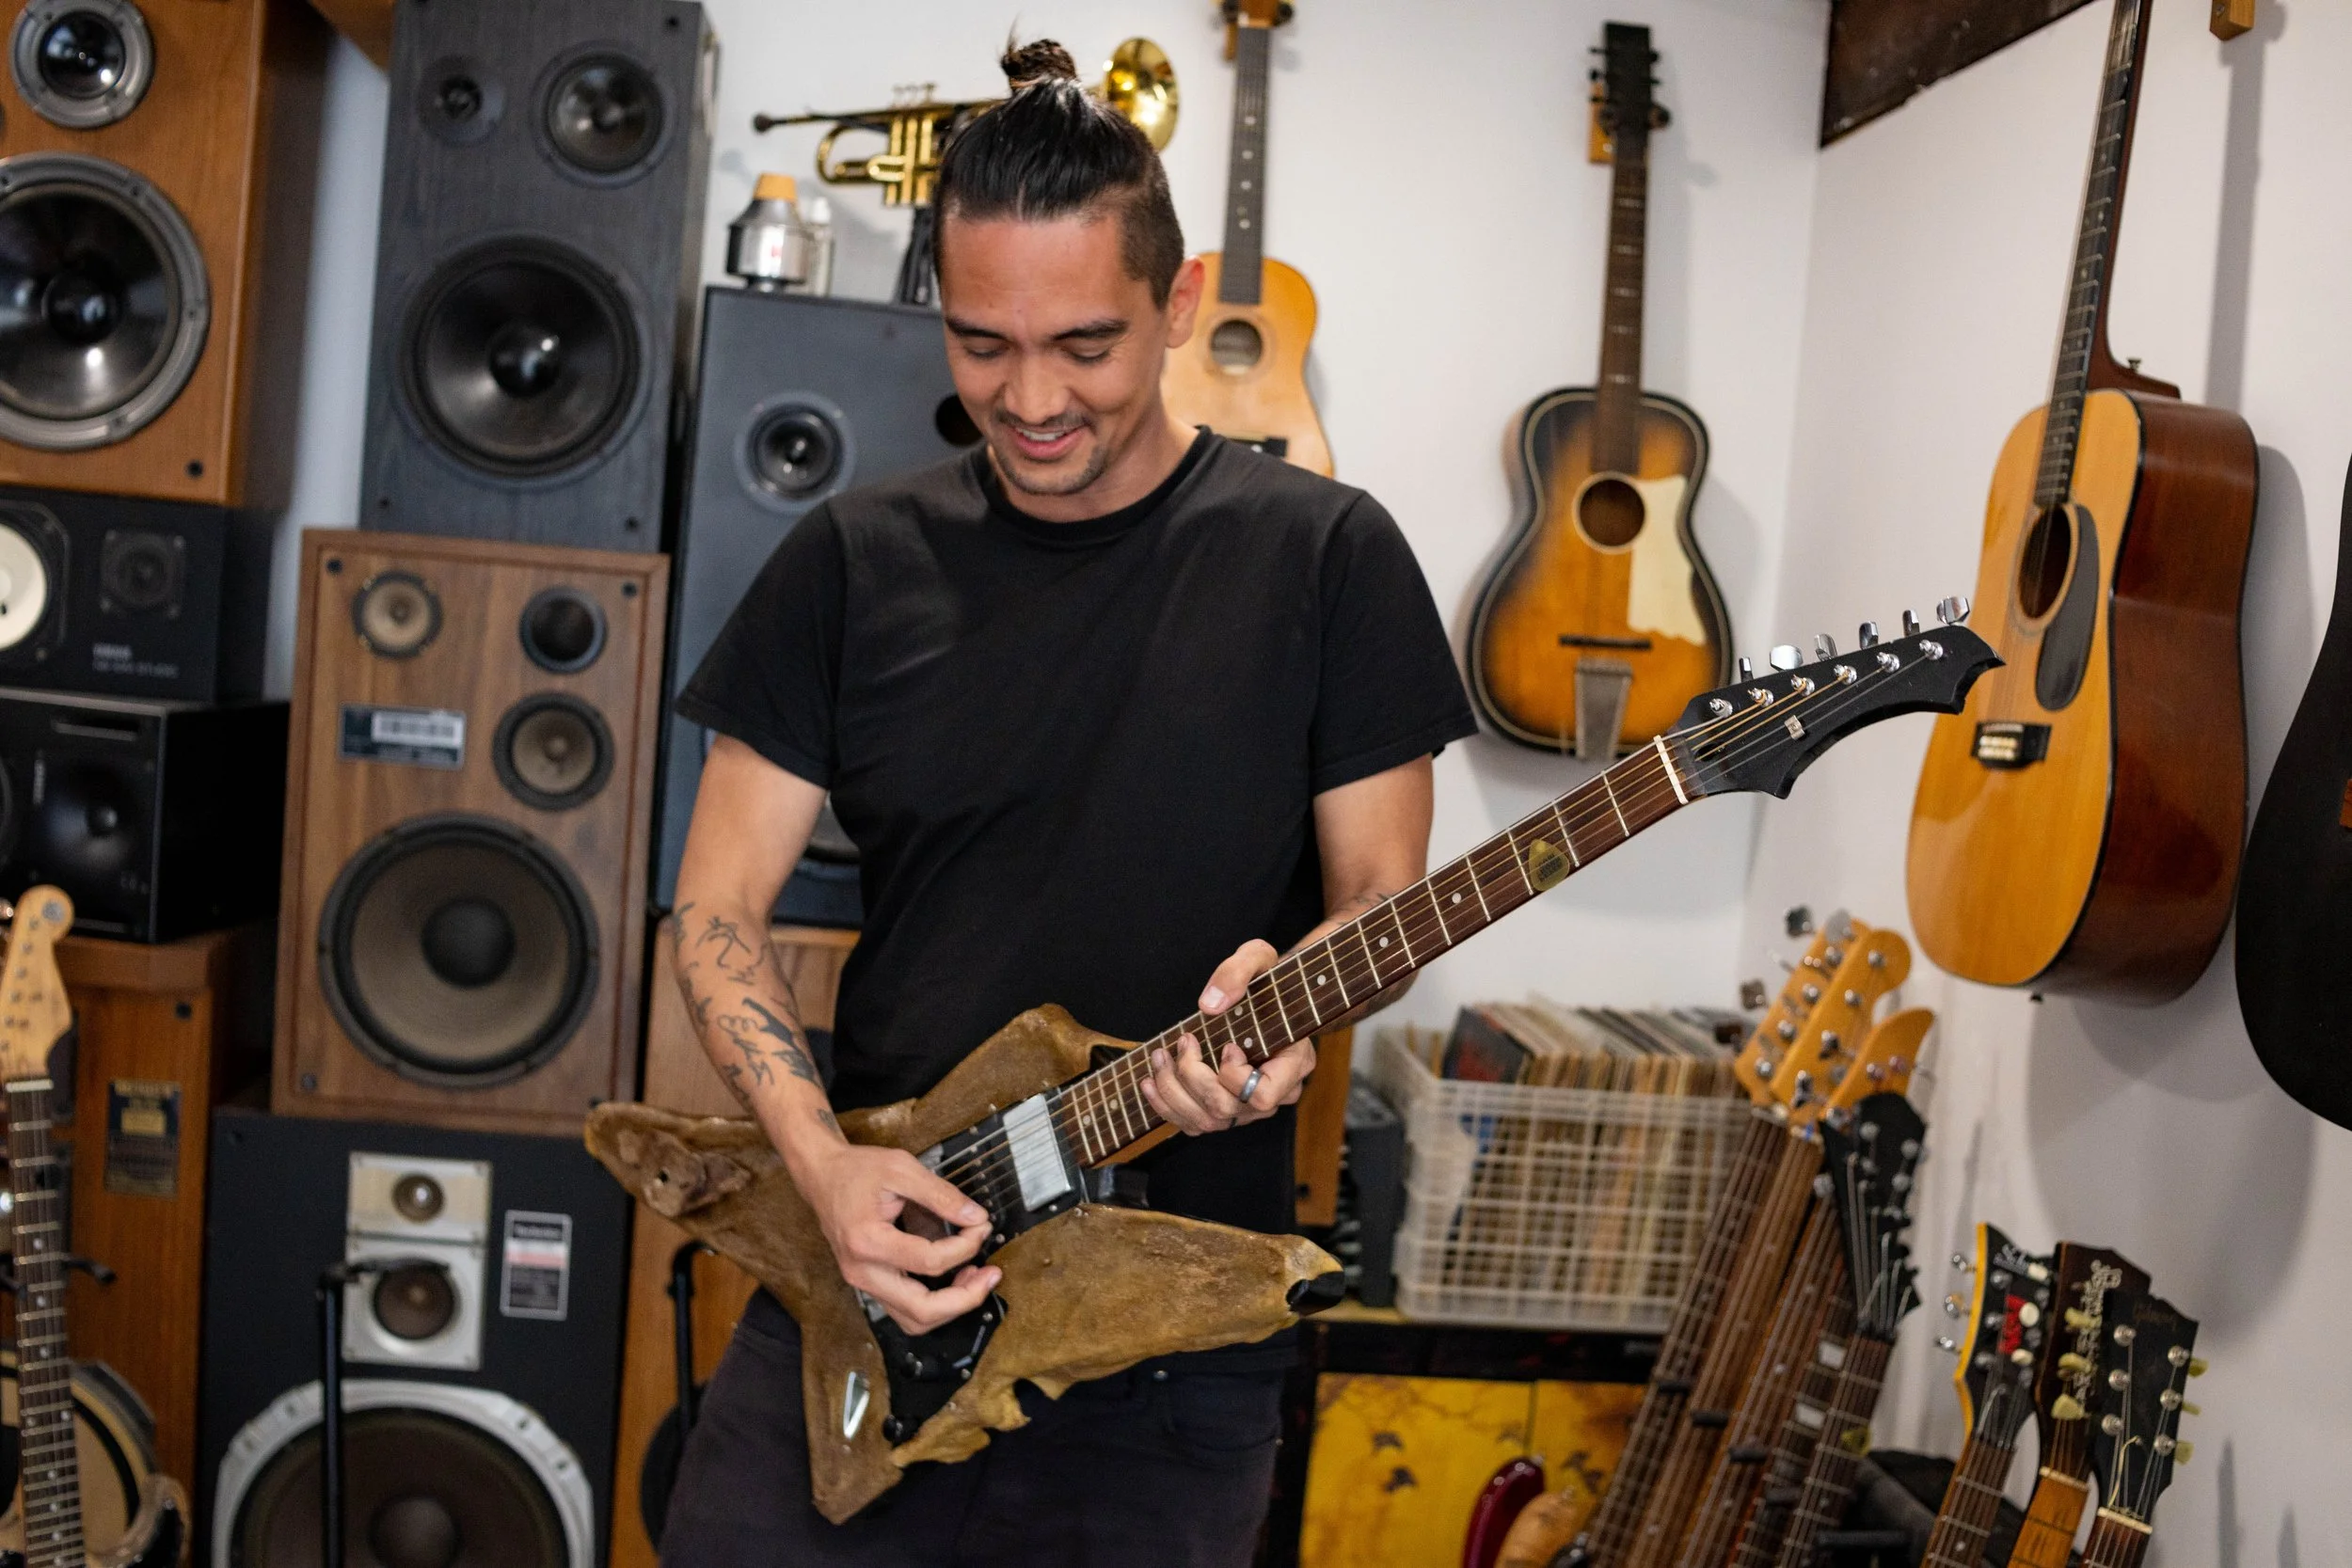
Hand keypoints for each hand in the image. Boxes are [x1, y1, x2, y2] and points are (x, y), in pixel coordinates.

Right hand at [794, 1141, 999, 1333]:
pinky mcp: (870, 1283)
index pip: (929, 1262)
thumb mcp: (901, 1169)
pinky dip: (935, 1303)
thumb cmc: (857, 1170)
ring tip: (976, 1278)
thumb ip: (942, 1195)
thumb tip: (976, 1218)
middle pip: (921, 1309)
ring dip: (951, 1307)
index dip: (965, 1247)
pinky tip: (955, 1278)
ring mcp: (863, 1282)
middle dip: (964, 1298)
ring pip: (913, 1320)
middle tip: (991, 1275)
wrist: (822, 1176)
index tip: (981, 1226)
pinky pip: (905, 1308)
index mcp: (867, 1241)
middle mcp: (862, 1271)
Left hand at [1141, 938, 1317, 1135]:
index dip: (1234, 1077)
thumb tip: (1209, 1006)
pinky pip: (1194, 1125)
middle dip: (1191, 1076)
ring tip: (1159, 1057)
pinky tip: (1150, 1082)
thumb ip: (1237, 972)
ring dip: (1172, 1091)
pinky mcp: (1228, 1110)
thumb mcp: (1258, 958)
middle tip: (1183, 1041)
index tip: (1226, 1044)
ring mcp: (1251, 1107)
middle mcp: (1276, 1093)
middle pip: (1225, 1109)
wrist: (1268, 997)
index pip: (1262, 1096)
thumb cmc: (1266, 978)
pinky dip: (1166, 1106)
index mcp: (1294, 1063)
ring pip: (1206, 1122)